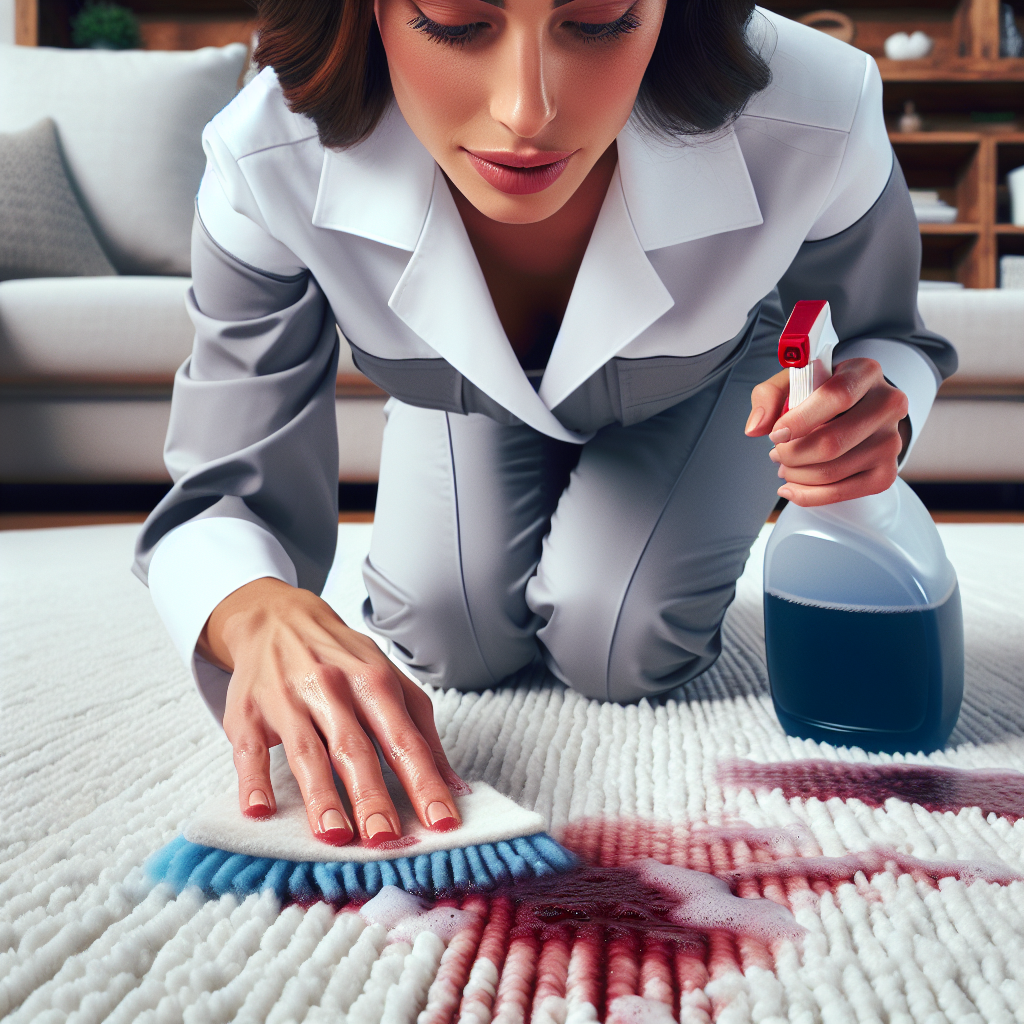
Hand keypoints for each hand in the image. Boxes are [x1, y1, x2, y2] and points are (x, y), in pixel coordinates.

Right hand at [198, 577, 465, 845]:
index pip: (404, 740)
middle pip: (355, 749)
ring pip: (307, 752)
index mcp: (374, 681)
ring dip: (321, 797)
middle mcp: (332, 689)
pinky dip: (253, 781)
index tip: (442, 821)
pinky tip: (259, 811)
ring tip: (335, 836)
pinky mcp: (247, 714)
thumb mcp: (389, 679)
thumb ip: (420, 729)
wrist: (277, 619)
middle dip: (372, 796)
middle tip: (388, 838)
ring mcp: (287, 701)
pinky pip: (250, 750)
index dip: (425, 782)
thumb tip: (452, 784)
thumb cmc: (342, 659)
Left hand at [744, 357, 909, 506]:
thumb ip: (768, 395)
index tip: (776, 434)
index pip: (837, 396)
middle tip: (776, 453)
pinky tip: (791, 488)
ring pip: (833, 471)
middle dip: (791, 454)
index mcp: (865, 372)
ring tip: (784, 466)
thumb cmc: (821, 393)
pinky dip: (808, 495)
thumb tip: (755, 428)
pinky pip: (841, 493)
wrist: (856, 409)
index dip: (800, 420)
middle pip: (832, 442)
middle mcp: (887, 405)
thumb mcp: (793, 380)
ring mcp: (891, 441)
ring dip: (796, 474)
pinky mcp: (885, 473)